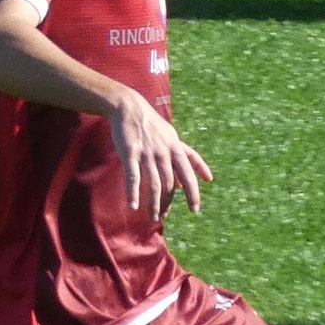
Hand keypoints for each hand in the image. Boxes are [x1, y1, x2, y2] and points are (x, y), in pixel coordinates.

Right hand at [107, 90, 212, 217]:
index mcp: (176, 149)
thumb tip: (193, 182)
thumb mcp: (173, 138)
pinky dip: (133, 193)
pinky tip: (134, 206)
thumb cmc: (152, 125)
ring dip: (154, 204)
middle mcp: (164, 152)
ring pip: (154, 185)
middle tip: (164, 216)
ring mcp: (147, 153)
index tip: (195, 209)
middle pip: (170, 184)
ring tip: (153, 217)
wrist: (129, 107)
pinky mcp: (130, 153)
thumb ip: (185, 158)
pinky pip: (133, 177)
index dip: (193, 193)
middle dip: (168, 203)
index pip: (188, 175)